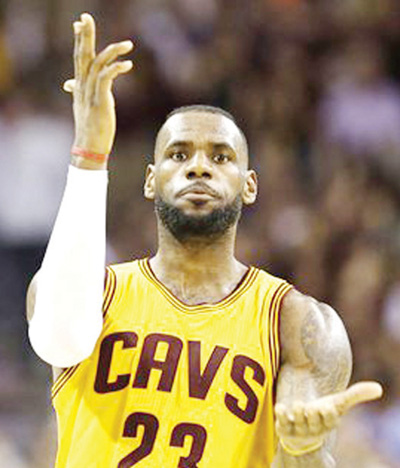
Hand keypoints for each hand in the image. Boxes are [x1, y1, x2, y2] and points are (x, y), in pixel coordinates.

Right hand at [63, 13, 132, 159]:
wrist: (89, 146)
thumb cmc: (91, 128)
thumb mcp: (84, 106)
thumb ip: (79, 91)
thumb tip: (70, 84)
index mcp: (80, 86)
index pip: (78, 59)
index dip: (79, 41)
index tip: (79, 24)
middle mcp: (82, 87)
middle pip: (82, 55)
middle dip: (84, 35)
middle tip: (85, 17)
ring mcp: (90, 93)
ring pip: (96, 64)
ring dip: (112, 51)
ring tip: (128, 44)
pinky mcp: (100, 101)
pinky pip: (106, 78)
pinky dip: (116, 69)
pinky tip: (127, 64)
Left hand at [275, 381, 382, 454]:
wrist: (301, 426)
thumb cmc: (321, 411)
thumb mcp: (337, 403)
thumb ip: (355, 395)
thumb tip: (378, 388)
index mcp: (328, 422)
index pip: (330, 420)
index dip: (328, 414)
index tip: (326, 406)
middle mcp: (314, 429)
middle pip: (315, 423)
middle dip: (313, 414)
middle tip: (312, 407)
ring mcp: (299, 430)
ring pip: (298, 423)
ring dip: (298, 413)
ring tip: (299, 404)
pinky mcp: (284, 429)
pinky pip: (282, 424)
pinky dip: (281, 416)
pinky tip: (281, 406)